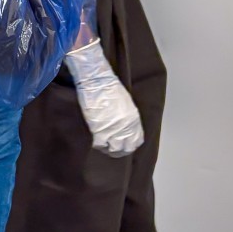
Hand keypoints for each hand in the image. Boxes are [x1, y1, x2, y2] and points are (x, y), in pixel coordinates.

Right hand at [64, 41, 143, 156]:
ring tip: (104, 146)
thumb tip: (123, 126)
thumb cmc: (110, 88)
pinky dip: (98, 145)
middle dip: (119, 149)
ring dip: (108, 148)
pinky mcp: (99, 131)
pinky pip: (100, 145)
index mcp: (134, 120)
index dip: (130, 144)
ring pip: (113, 149)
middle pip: (125, 148)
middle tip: (112, 148)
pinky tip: (96, 141)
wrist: (97, 82)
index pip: (136, 140)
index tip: (123, 144)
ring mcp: (113, 131)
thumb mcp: (125, 104)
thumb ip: (126, 118)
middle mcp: (126, 128)